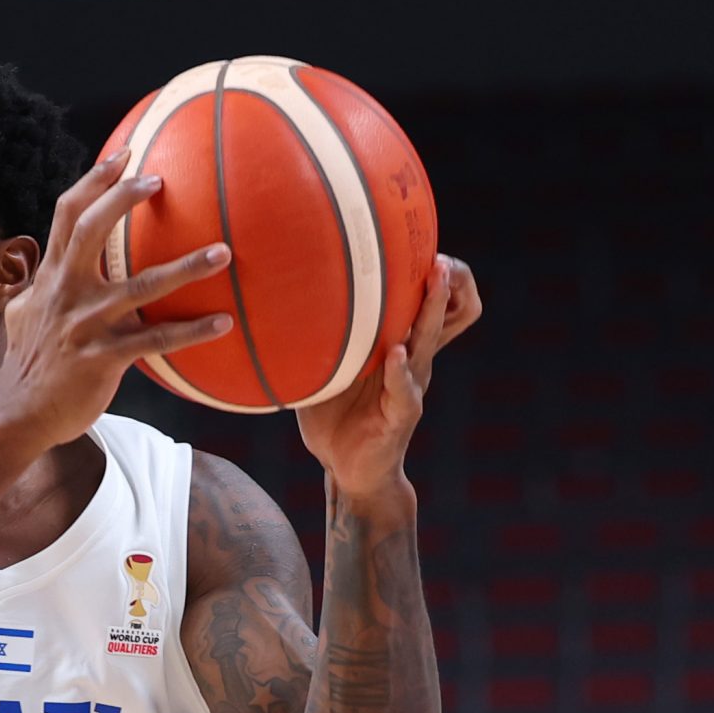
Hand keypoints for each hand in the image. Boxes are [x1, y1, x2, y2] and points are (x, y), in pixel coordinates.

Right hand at [0, 151, 235, 449]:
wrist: (18, 413)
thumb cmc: (28, 363)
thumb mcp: (23, 314)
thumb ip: (39, 286)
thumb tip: (45, 268)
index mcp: (51, 276)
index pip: (67, 214)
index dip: (94, 180)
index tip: (124, 154)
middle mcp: (66, 292)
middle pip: (92, 229)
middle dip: (124, 198)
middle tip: (160, 179)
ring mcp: (86, 325)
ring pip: (140, 287)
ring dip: (185, 268)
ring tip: (223, 253)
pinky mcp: (104, 358)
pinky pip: (156, 341)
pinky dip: (191, 331)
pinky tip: (223, 322)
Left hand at [295, 254, 481, 498]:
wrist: (348, 470)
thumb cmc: (334, 417)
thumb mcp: (323, 372)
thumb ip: (313, 341)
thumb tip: (273, 303)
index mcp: (395, 348)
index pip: (419, 307)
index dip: (429, 278)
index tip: (425, 243)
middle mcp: (410, 362)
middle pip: (434, 315)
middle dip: (440, 285)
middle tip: (440, 253)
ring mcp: (410, 387)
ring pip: (426, 343)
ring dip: (431, 313)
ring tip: (435, 283)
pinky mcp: (402, 415)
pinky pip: (405, 390)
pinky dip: (401, 373)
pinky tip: (397, 355)